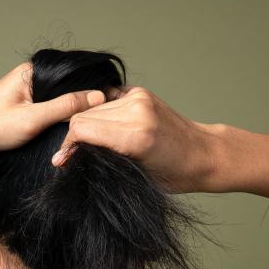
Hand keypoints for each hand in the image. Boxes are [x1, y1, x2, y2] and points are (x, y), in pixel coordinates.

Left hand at [0, 62, 105, 161]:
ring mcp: (27, 97)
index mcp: (33, 72)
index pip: (74, 75)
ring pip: (60, 104)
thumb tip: (98, 97)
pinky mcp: (23, 113)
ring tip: (89, 128)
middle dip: (84, 104)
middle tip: (103, 120)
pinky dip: (60, 124)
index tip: (113, 102)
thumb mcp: (34, 118)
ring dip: (72, 116)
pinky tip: (69, 134)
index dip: (95, 88)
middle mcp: (31, 80)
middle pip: (69, 90)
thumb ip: (66, 106)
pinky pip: (50, 115)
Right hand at [51, 85, 221, 193]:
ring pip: (92, 108)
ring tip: (91, 146)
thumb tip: (65, 157)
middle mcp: (137, 110)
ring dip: (87, 126)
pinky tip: (104, 129)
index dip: (68, 147)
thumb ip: (100, 160)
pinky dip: (100, 114)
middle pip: (83, 116)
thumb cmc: (173, 175)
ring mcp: (139, 98)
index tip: (63, 162)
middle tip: (73, 157)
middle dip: (74, 137)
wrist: (204, 154)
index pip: (81, 129)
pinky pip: (106, 100)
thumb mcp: (133, 176)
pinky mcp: (140, 92)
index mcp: (136, 135)